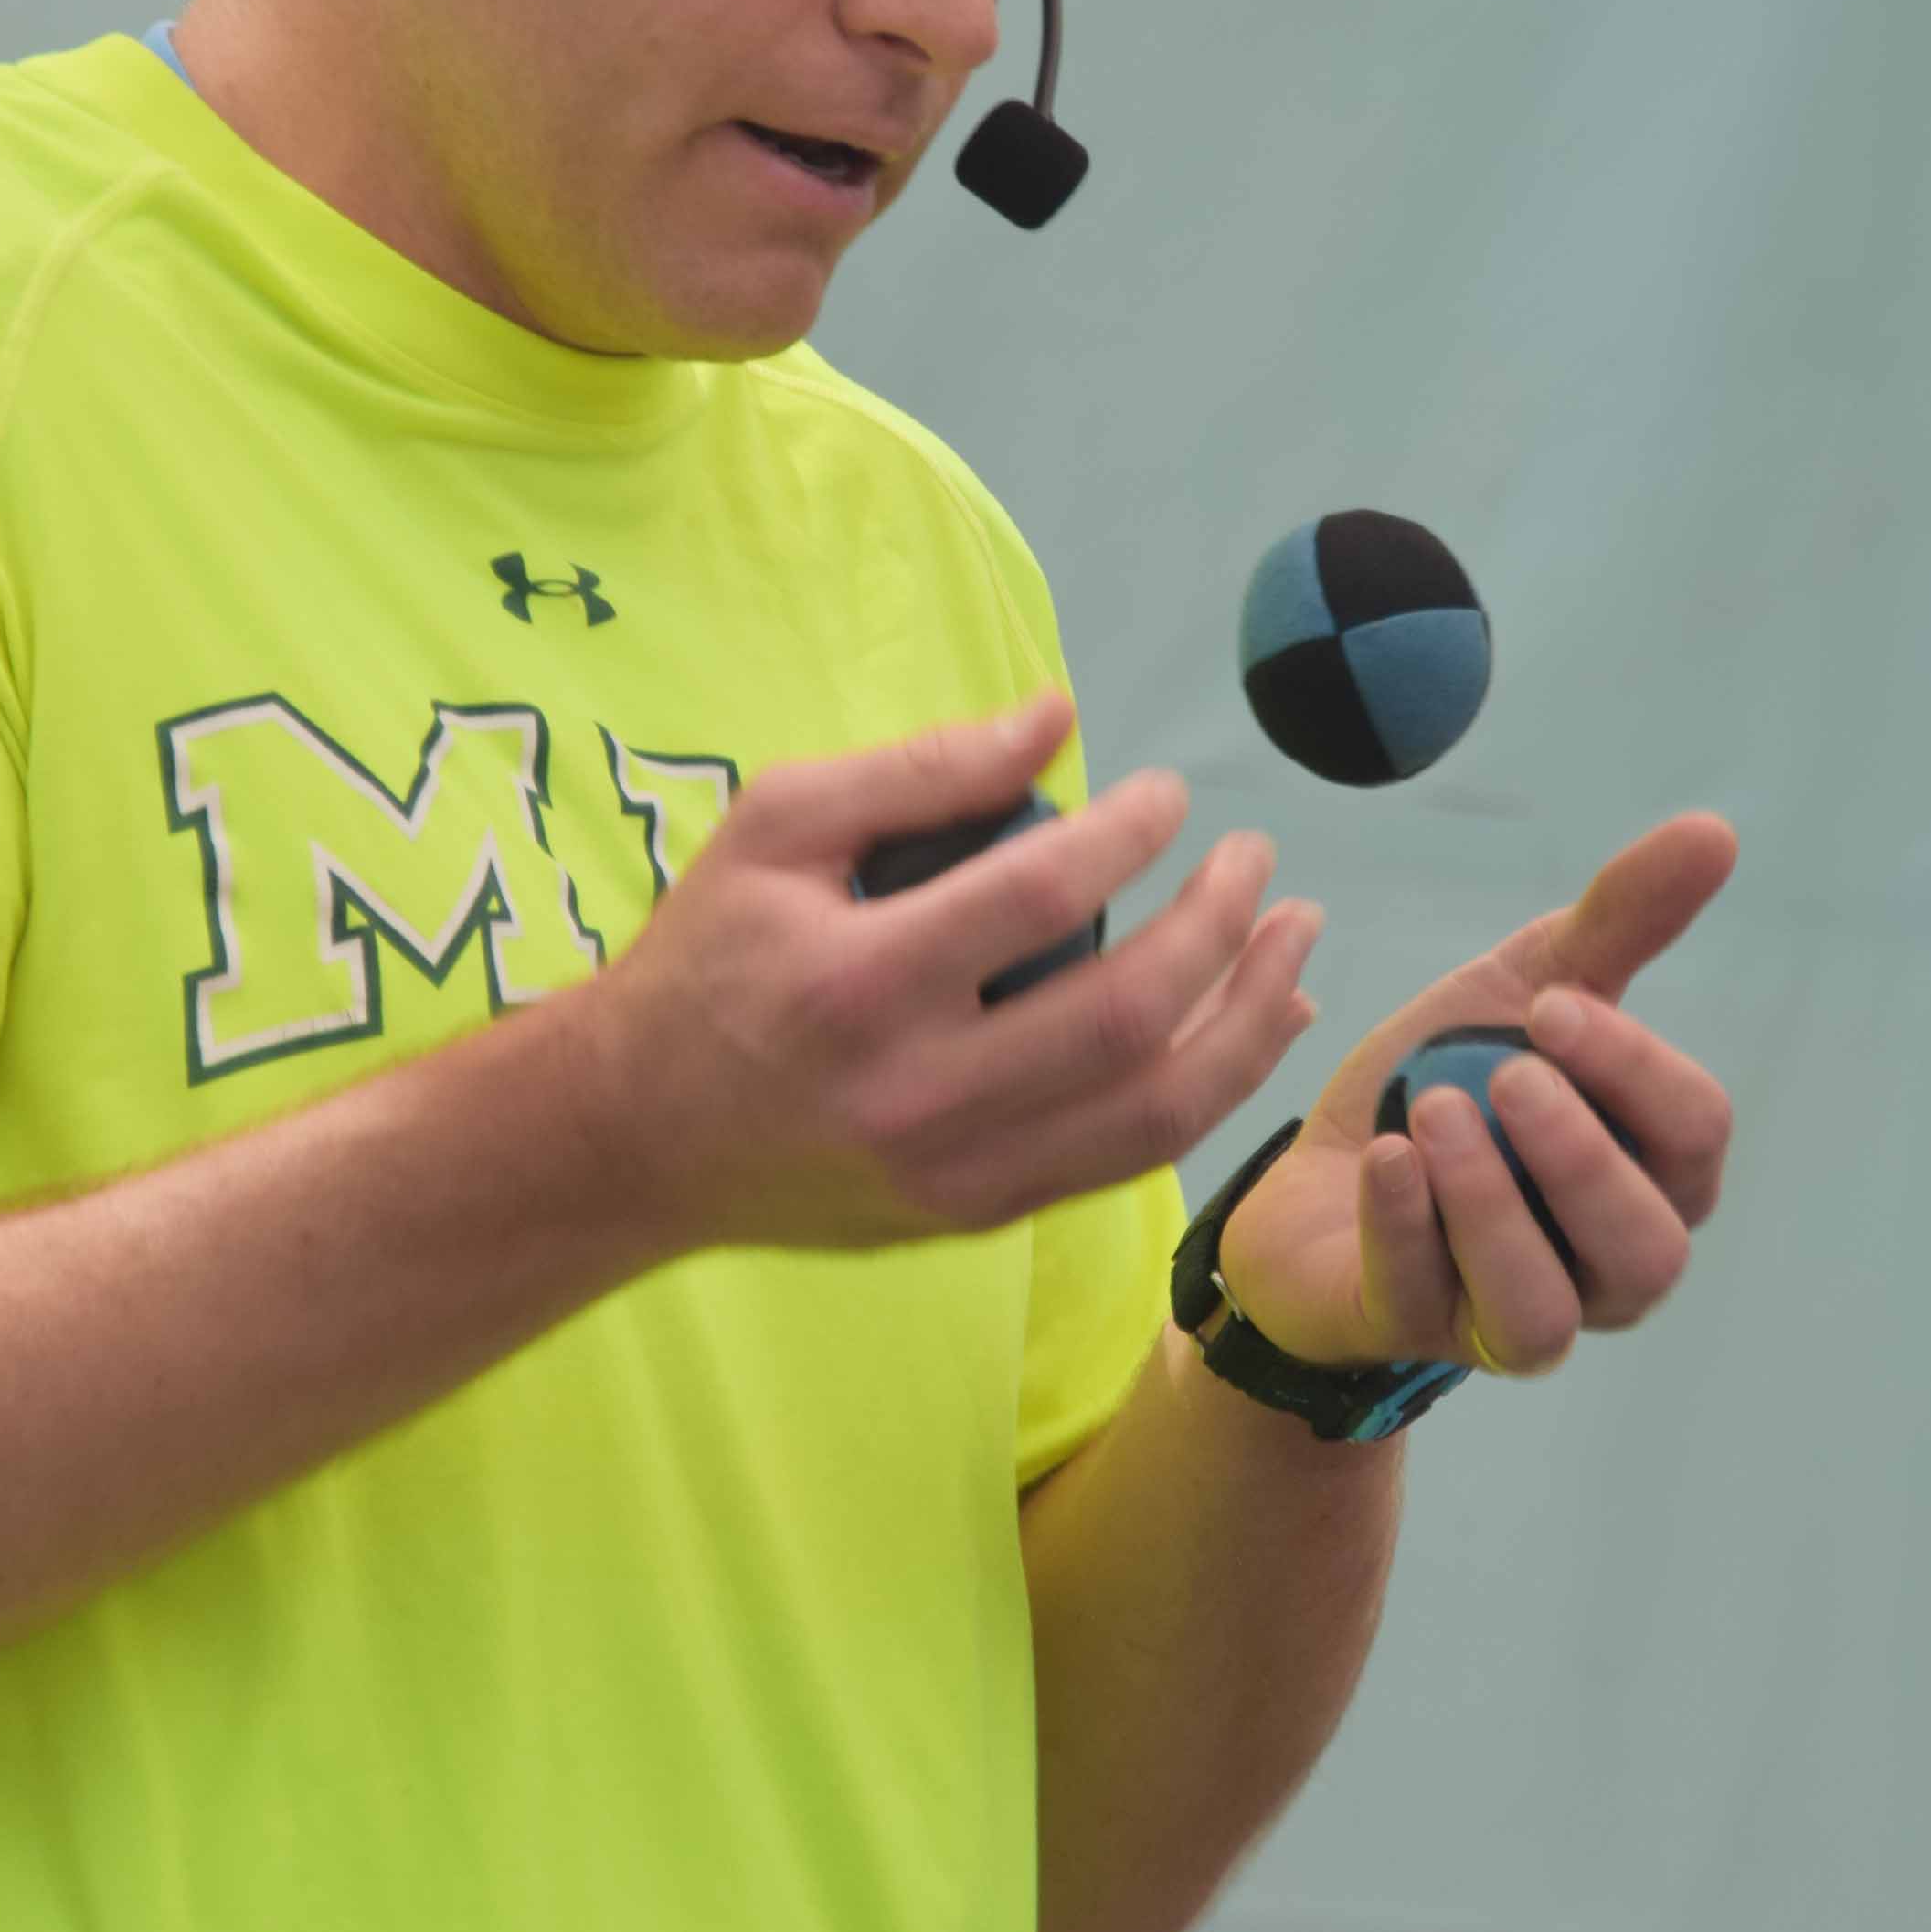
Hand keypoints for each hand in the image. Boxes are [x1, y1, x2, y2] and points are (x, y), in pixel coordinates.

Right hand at [592, 683, 1324, 1255]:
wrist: (632, 1137)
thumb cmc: (704, 956)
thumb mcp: (775, 827)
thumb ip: (920, 769)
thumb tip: (1062, 717)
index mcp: (857, 981)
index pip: (1039, 896)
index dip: (1129, 834)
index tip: (1168, 795)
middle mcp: (916, 1092)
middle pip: (1122, 1015)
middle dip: (1218, 928)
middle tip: (1256, 858)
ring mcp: (954, 1171)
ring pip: (1152, 1109)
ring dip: (1250, 1018)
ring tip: (1298, 938)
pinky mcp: (976, 1214)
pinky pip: (1127, 1157)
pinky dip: (1214, 1089)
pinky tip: (1261, 1025)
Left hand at [1214, 815, 1737, 1378]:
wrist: (1310, 1173)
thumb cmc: (1446, 1087)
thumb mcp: (1522, 990)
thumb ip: (1618, 922)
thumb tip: (1717, 828)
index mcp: (1652, 1172)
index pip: (1694, 1133)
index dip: (1636, 1070)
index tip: (1552, 1007)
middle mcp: (1605, 1264)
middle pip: (1649, 1244)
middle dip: (1581, 1158)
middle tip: (1507, 1073)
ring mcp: (1514, 1318)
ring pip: (1545, 1310)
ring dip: (1492, 1206)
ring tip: (1437, 1112)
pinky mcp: (1419, 1335)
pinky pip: (1429, 1305)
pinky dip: (1408, 1228)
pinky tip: (1383, 1158)